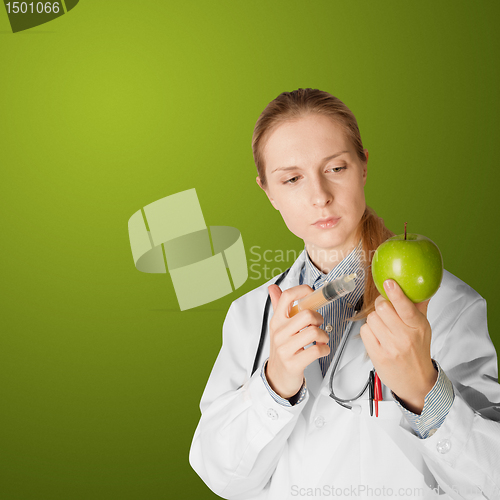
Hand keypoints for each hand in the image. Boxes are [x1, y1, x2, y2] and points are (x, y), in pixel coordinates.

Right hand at [265, 284, 329, 398]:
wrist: (276, 377)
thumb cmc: (283, 348)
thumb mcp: (278, 327)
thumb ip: (278, 306)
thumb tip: (273, 287)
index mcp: (276, 321)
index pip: (287, 297)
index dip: (302, 290)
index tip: (311, 293)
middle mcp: (279, 333)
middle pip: (307, 314)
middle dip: (319, 319)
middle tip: (318, 325)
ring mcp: (285, 349)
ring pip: (314, 332)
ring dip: (324, 336)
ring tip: (320, 339)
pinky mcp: (293, 363)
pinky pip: (317, 350)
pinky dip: (324, 349)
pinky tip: (321, 350)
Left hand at [359, 279, 437, 413]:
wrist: (417, 381)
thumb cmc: (418, 350)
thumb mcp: (424, 328)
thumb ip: (419, 306)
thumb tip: (420, 286)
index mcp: (418, 326)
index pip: (405, 307)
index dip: (396, 293)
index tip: (389, 282)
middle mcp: (404, 336)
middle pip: (382, 307)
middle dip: (381, 305)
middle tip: (384, 308)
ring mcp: (390, 347)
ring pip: (371, 318)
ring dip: (374, 319)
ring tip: (383, 326)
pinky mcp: (377, 355)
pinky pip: (364, 331)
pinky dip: (368, 331)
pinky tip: (377, 336)